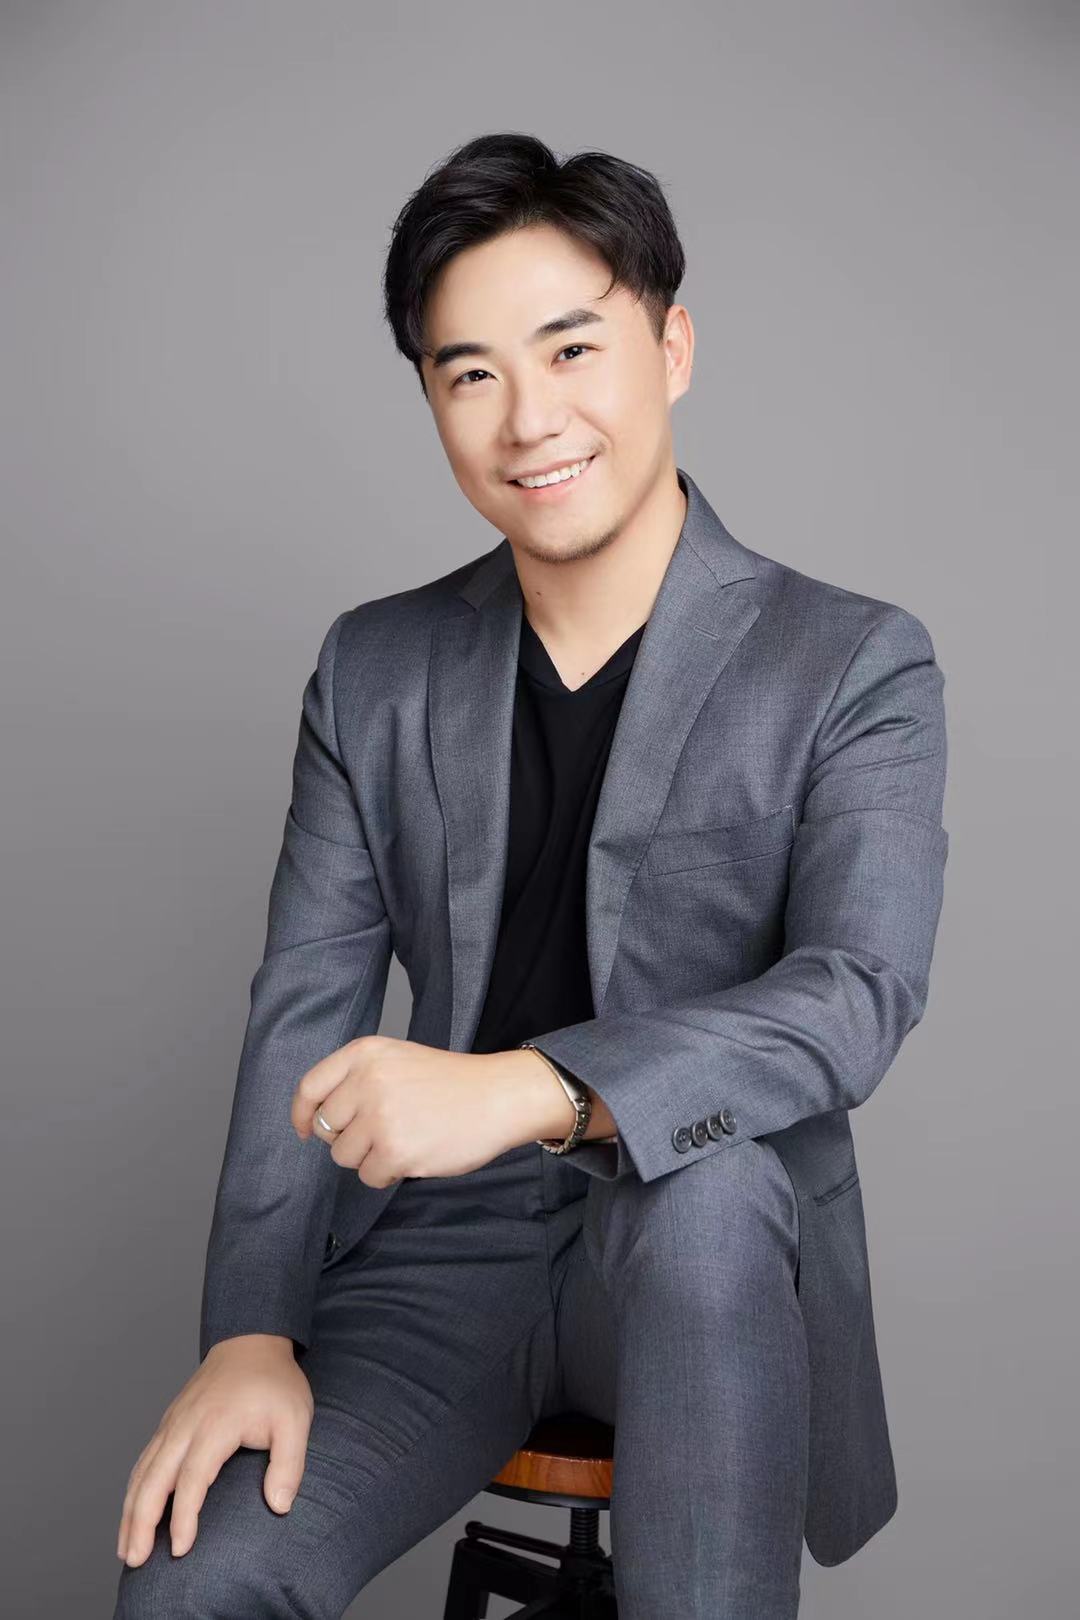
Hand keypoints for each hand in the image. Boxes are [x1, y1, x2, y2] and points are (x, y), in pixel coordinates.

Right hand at [116, 1334, 311, 1567]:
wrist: (251, 1341)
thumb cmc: (274, 1383)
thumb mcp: (295, 1418)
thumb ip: (289, 1463)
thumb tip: (280, 1505)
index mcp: (216, 1424)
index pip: (192, 1478)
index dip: (183, 1516)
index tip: (179, 1550)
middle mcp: (186, 1425)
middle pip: (154, 1478)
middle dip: (141, 1522)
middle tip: (136, 1561)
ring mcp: (173, 1423)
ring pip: (142, 1471)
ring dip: (130, 1511)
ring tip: (127, 1550)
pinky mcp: (168, 1423)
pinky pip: (144, 1460)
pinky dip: (134, 1490)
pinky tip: (132, 1513)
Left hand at [290, 1036, 554, 1184]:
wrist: (498, 1096)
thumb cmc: (451, 1081)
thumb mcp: (398, 1058)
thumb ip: (357, 1079)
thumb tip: (316, 1121)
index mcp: (365, 1053)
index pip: (310, 1087)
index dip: (302, 1114)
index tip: (304, 1130)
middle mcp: (367, 1081)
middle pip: (326, 1127)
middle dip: (348, 1138)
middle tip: (381, 1132)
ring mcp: (380, 1117)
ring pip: (344, 1156)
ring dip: (369, 1157)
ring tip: (403, 1140)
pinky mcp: (395, 1151)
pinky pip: (369, 1176)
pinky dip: (388, 1173)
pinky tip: (414, 1154)